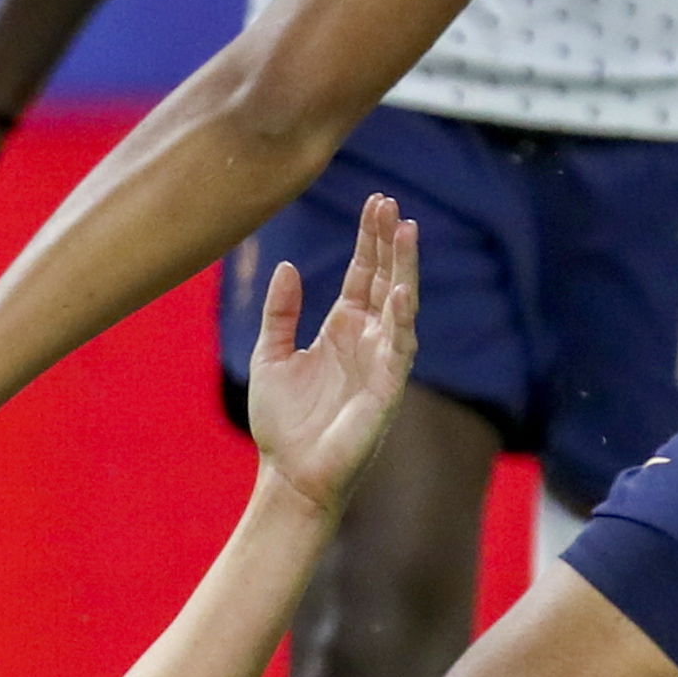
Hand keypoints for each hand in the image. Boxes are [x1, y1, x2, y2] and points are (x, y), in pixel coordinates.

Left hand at [243, 195, 418, 515]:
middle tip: (392, 204)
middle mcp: (367, 339)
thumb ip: (280, 311)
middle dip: (389, 243)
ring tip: (406, 230)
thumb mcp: (270, 354)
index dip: (369, 239)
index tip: (376, 202)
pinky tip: (402, 289)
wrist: (289, 474)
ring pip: (400, 305)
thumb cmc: (282, 422)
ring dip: (404, 268)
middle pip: (385, 279)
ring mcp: (381, 362)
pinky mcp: (387, 388)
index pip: (363, 274)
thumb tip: (288, 266)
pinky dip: (402, 318)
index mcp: (342, 329)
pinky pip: (400, 347)